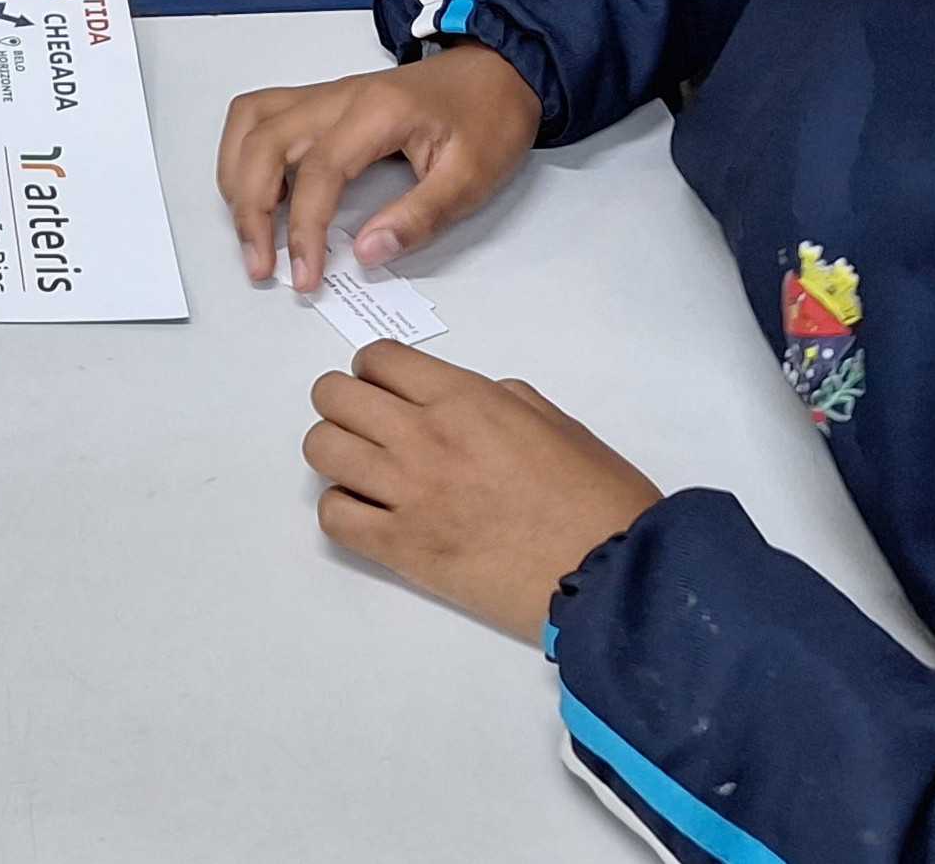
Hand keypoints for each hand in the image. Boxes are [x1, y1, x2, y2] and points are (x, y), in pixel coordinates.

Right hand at [217, 41, 539, 288]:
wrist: (498, 71)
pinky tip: (257, 188)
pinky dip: (244, 152)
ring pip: (250, 122)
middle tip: (261, 264)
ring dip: (236, 176)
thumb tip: (367, 253)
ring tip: (249, 229)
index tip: (305, 275)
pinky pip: (260, 115)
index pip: (318, 171)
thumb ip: (419, 216)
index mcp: (377, 113)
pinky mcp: (322, 101)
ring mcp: (326, 95)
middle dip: (250, 210)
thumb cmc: (488, 118)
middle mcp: (339, 96)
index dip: (303, 229)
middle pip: (264, 143)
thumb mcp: (473, 176)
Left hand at [306, 344, 660, 642]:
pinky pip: (334, 516)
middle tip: (370, 426)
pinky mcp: (401, 550)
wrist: (612, 576)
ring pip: (322, 450)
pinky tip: (370, 514)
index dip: (376, 371)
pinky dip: (342, 509)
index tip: (390, 391)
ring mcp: (406, 494)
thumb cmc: (598, 496)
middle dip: (344, 403)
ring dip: (337, 453)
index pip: (378, 359)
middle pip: (333, 396)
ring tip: (365, 470)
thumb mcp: (556, 423)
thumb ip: (499, 401)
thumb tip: (465, 400)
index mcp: (464, 399)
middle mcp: (423, 436)